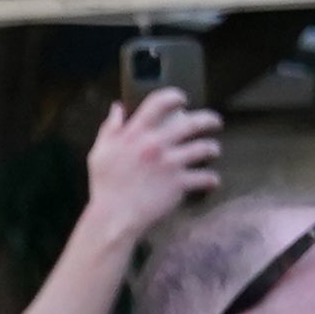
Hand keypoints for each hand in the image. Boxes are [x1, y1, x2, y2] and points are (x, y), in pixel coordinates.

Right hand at [79, 88, 223, 245]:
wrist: (114, 217)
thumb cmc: (105, 185)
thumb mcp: (100, 152)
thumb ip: (110, 128)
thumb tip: (117, 107)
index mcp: (136, 133)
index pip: (160, 102)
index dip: (175, 96)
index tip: (182, 100)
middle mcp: (156, 144)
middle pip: (192, 123)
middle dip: (209, 119)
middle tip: (214, 122)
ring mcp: (170, 163)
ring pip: (204, 148)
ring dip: (213, 148)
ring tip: (214, 150)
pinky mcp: (180, 183)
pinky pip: (205, 178)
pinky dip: (212, 179)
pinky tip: (213, 180)